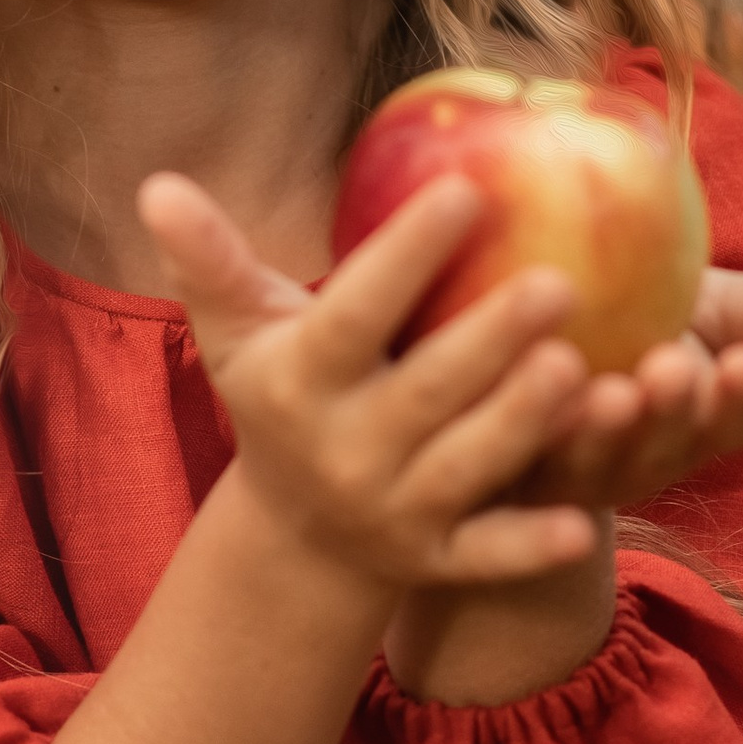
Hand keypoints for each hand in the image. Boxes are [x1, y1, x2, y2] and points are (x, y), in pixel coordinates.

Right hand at [135, 169, 602, 594]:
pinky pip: (487, 556)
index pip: (352, 314)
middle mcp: (343, 450)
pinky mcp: (437, 560)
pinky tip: (581, 528)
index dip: (405, 257)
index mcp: (297, 383)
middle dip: (489, 340)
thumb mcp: (240, 333)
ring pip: (465, 468)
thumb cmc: (282, 396)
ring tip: (585, 367)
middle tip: (560, 281)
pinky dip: (530, 548)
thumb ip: (211, 262)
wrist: (296, 537)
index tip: (465, 191)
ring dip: (523, 425)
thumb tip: (157, 184)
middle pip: (424, 392)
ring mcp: (392, 510)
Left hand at [526, 258, 742, 516]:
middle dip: (674, 413)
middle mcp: (636, 458)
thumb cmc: (628, 319)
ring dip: (602, 433)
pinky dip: (516, 436)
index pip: (731, 420)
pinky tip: (513, 389)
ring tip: (609, 388)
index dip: (741, 399)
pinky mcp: (495, 480)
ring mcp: (565, 473)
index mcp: (694, 423)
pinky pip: (505, 469)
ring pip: (590, 464)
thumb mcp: (705, 310)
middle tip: (676, 370)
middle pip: (663, 447)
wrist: (513, 358)